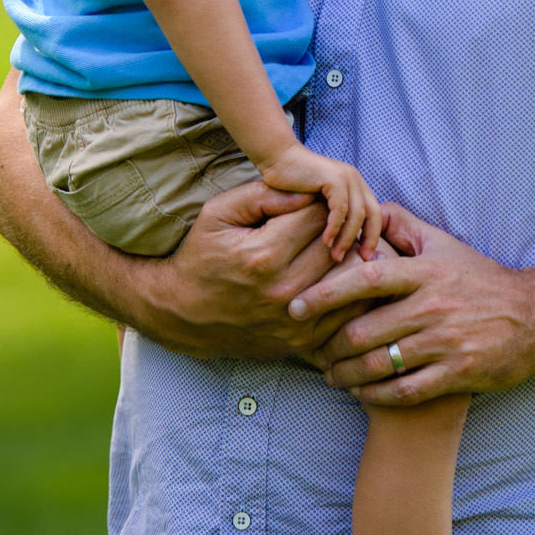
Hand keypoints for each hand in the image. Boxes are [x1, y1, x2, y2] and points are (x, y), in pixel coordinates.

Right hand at [134, 179, 370, 359]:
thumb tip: (310, 192)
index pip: (319, 216)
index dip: (319, 204)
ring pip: (350, 280)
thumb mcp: (219, 213)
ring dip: (350, 261)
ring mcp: (295, 321)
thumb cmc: (201, 256)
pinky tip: (342, 279)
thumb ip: (264, 195)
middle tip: (330, 225)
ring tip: (340, 248)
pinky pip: (346, 313)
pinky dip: (351, 293)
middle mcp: (282, 291)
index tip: (312, 205)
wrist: (182, 313)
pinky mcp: (302, 342)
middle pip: (338, 247)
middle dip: (337, 231)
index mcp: (263, 255)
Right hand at [260, 141, 382, 263]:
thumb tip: (343, 244)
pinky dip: (335, 227)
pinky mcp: (334, 178)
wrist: (278, 159)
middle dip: (369, 240)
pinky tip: (326, 241)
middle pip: (373, 215)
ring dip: (348, 238)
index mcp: (356, 186)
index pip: (375, 214)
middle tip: (360, 260)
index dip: (373, 237)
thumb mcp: (319, 203)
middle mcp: (356, 180)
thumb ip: (332, 216)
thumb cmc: (292, 184)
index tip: (365, 257)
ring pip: (358, 214)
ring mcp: (347, 177)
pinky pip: (340, 208)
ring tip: (336, 256)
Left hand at [289, 203, 534, 405]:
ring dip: (346, 375)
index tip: (296, 306)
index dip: (324, 294)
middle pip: (363, 331)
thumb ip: (404, 225)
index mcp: (424, 273)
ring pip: (378, 366)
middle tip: (313, 352)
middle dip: (329, 347)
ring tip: (332, 376)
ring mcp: (445, 343)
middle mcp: (432, 307)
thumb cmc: (482, 280)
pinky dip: (375, 396)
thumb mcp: (446, 246)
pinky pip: (403, 391)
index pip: (363, 279)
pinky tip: (362, 394)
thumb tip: (367, 209)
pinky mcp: (456, 374)